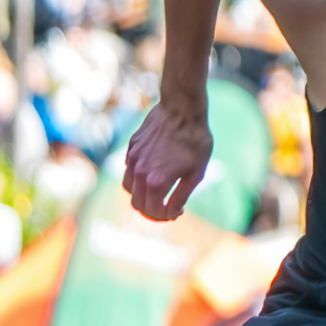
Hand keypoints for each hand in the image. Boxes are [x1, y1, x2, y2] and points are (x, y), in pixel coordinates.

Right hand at [123, 90, 215, 219]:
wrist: (182, 109)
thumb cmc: (195, 141)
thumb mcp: (196, 173)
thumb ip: (181, 196)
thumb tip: (171, 213)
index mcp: (156, 182)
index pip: (153, 212)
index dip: (166, 217)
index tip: (178, 212)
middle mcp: (139, 173)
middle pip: (137, 204)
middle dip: (152, 211)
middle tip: (168, 208)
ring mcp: (132, 159)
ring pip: (128, 188)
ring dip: (142, 195)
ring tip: (159, 192)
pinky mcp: (131, 147)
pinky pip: (129, 170)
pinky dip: (138, 178)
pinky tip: (154, 172)